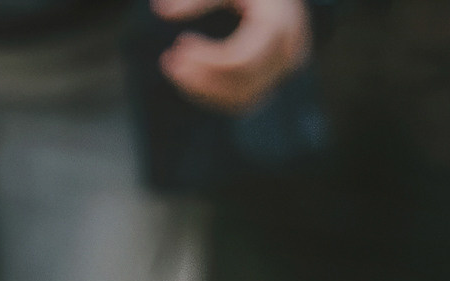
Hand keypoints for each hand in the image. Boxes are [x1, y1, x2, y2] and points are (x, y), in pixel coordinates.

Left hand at [153, 0, 310, 114]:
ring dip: (203, 91)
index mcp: (278, 22)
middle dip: (201, 78)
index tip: (179, 44)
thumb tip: (161, 10)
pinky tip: (189, 78)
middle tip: (168, 61)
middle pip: (242, 82)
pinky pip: (244, 100)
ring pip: (243, 99)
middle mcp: (288, 50)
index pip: (242, 59)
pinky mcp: (275, 78)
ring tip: (175, 69)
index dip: (208, 60)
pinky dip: (214, 95)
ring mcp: (284, 69)